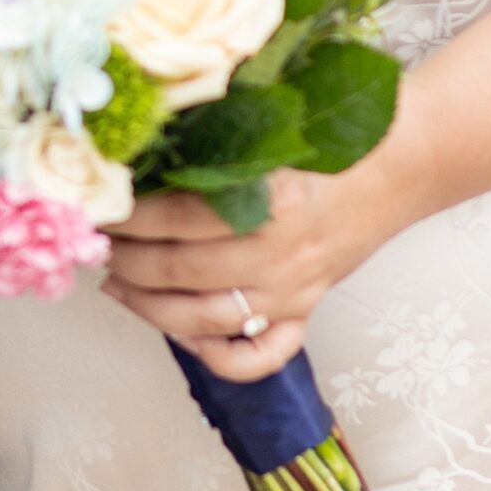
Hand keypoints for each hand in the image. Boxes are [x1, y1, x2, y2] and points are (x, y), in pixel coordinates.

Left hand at [101, 147, 414, 380]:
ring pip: (201, 319)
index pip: (176, 216)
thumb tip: (140, 158)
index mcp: (269, 199)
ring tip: (115, 283)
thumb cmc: (326, 141)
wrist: (396, 168)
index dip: (127, 216)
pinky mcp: (304, 314)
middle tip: (94, 244)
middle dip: (124, 260)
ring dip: (147, 305)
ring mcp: (292, 293)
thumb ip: (215, 149)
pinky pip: (255, 357)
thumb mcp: (269, 132)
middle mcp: (278, 254)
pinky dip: (212, 356)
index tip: (96, 208)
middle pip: (178, 270)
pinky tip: (179, 333)